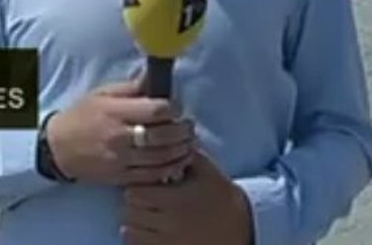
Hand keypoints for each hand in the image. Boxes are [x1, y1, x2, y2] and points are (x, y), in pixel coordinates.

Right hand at [46, 77, 194, 186]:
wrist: (58, 147)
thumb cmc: (82, 116)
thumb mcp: (102, 94)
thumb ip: (131, 88)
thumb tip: (155, 78)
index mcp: (116, 112)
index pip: (155, 110)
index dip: (173, 108)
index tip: (177, 107)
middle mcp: (119, 137)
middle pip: (162, 135)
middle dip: (182, 130)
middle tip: (189, 126)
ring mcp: (120, 160)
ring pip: (161, 157)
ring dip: (181, 150)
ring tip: (189, 143)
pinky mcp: (120, 177)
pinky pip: (152, 175)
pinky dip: (170, 169)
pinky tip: (178, 161)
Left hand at [122, 150, 252, 244]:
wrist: (241, 229)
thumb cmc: (221, 196)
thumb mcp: (206, 170)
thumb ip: (185, 154)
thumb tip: (166, 137)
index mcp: (175, 200)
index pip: (135, 192)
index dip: (138, 186)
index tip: (147, 184)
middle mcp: (168, 223)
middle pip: (130, 212)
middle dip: (135, 203)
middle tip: (146, 198)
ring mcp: (167, 241)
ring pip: (130, 230)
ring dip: (134, 221)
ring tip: (147, 214)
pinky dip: (139, 237)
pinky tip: (151, 229)